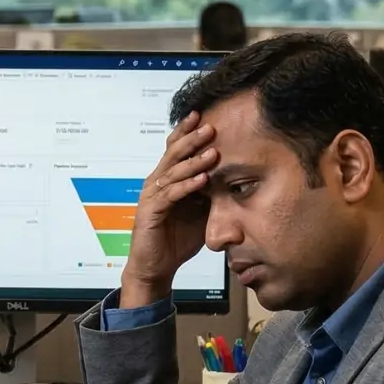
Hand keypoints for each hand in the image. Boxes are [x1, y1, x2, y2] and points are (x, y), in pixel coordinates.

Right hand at [122, 113, 217, 308]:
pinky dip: (187, 186)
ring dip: (193, 161)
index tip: (204, 116)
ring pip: (173, 172)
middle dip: (192, 139)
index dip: (187, 132)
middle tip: (210, 126)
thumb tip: (233, 178)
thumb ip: (210, 194)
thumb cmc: (176, 239)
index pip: (175, 149)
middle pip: (173, 154)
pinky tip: (202, 179)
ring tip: (212, 152)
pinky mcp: (150, 212)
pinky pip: (171, 195)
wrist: (155, 267)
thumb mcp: (200, 212)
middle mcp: (156, 183)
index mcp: (166, 180)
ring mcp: (152, 197)